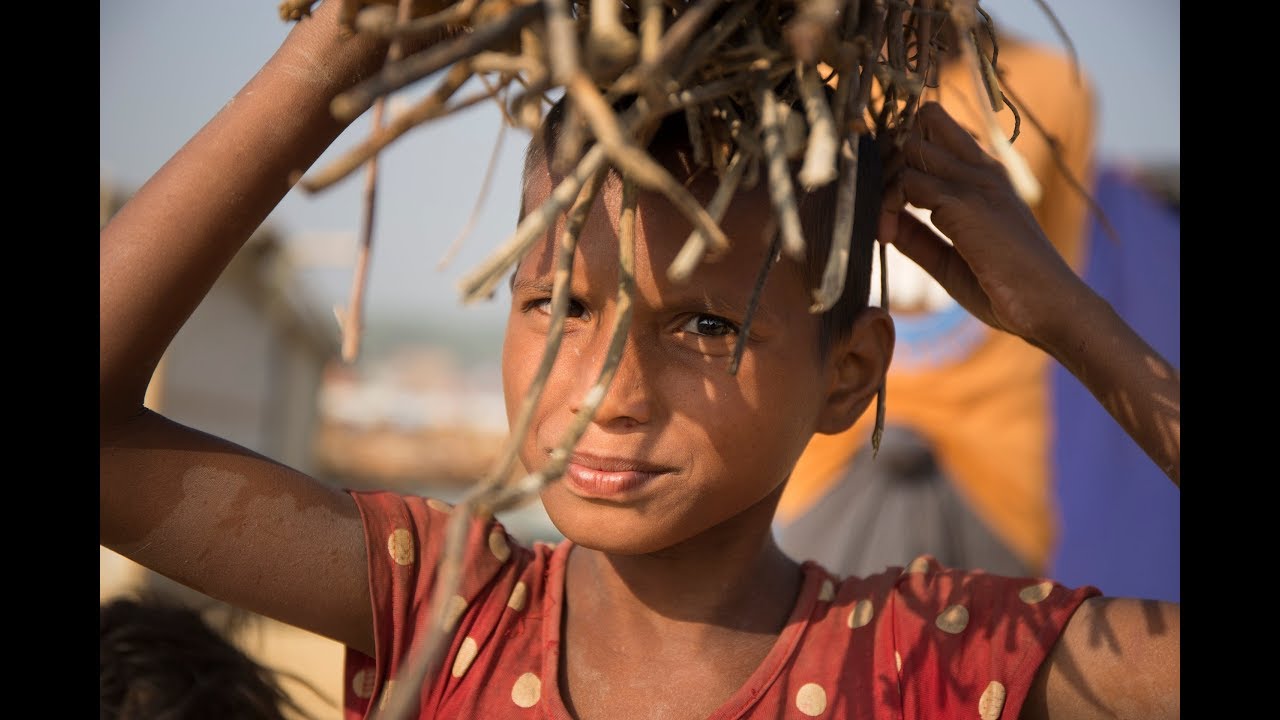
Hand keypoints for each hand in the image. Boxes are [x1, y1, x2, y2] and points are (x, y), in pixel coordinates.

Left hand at [878, 102, 1086, 350]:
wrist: (1050, 307)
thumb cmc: (1006, 287)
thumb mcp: (949, 258)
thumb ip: (917, 235)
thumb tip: (883, 220)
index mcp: (985, 176)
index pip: (937, 129)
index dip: (902, 150)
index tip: (887, 192)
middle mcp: (983, 168)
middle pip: (924, 120)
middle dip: (890, 153)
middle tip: (880, 198)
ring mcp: (976, 181)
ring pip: (911, 146)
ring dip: (885, 181)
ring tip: (884, 225)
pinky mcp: (966, 202)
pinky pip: (908, 181)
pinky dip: (887, 205)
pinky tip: (887, 236)